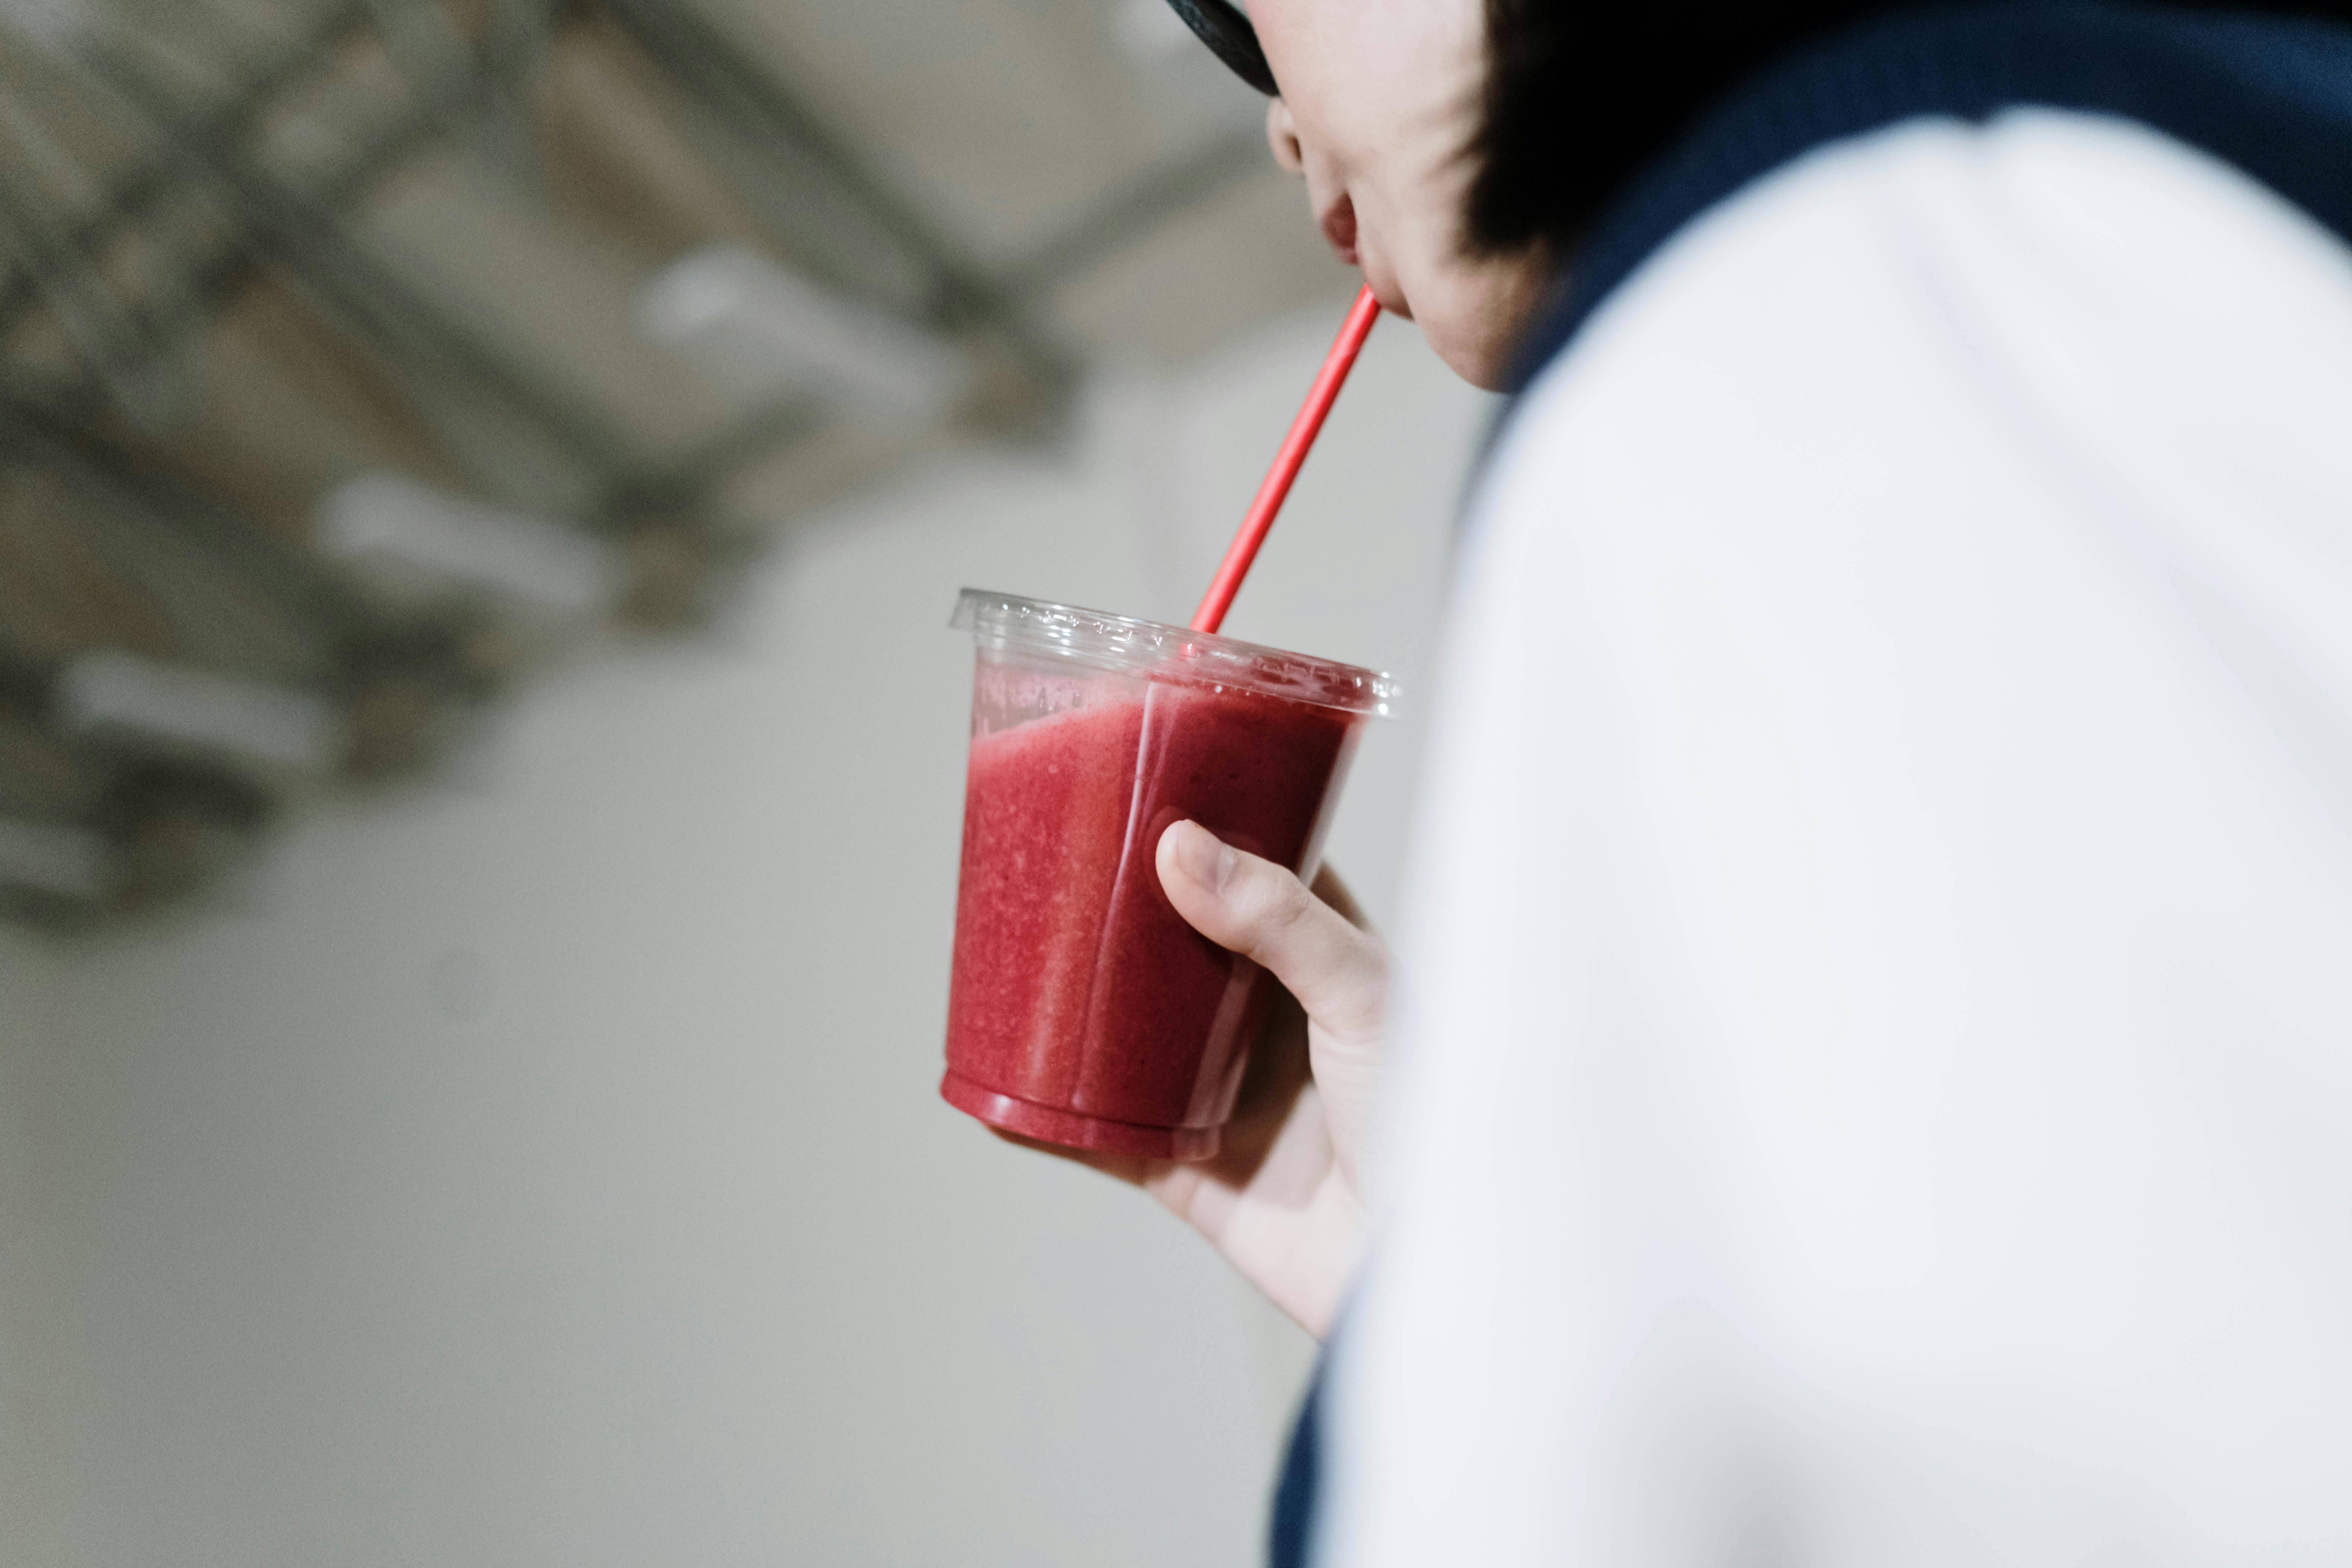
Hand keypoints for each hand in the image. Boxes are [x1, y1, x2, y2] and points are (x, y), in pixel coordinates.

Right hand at [996, 819, 1387, 1338]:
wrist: (1425, 1266)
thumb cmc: (1434, 1119)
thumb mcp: (1364, 992)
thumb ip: (1279, 920)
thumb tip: (1181, 847)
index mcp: (1325, 963)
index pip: (1256, 873)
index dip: (1201, 829)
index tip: (1135, 784)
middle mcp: (1273, 1022)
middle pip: (1175, 949)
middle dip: (1116, 911)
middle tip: (1049, 859)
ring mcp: (1226, 1095)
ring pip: (1129, 1038)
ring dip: (1073, 1007)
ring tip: (1008, 958)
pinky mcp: (1191, 1170)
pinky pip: (1101, 1138)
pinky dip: (1047, 1121)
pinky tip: (995, 1091)